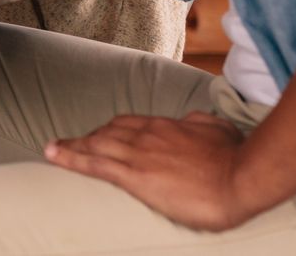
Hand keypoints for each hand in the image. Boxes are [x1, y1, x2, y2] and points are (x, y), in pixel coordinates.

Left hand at [45, 112, 252, 231]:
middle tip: (69, 144)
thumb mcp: (219, 129)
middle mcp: (146, 135)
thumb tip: (193, 119)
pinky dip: (70, 158)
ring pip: (95, 145)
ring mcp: (138, 153)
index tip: (100, 134)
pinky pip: (94, 164)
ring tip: (52, 149)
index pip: (129, 123)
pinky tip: (53, 155)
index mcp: (166, 126)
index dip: (111, 129)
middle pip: (107, 132)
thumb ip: (201, 123)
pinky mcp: (134, 175)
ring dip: (72, 146)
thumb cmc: (236, 157)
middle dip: (88, 139)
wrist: (242, 177)